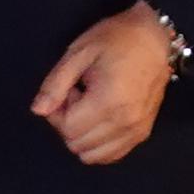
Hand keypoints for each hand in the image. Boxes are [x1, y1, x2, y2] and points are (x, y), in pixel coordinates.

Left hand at [32, 8, 178, 163]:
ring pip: (93, 155)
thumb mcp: (78, 53)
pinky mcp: (143, 133)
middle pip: (78, 144)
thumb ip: (55, 84)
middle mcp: (125, 123)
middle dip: (68, 123)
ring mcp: (137, 131)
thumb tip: (37, 111)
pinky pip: (112, 155)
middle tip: (78, 95)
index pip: (67, 129)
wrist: (156, 38)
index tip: (68, 89)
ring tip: (90, 106)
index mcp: (108, 101)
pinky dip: (98, 144)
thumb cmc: (116, 40)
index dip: (57, 111)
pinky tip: (101, 118)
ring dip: (83, 134)